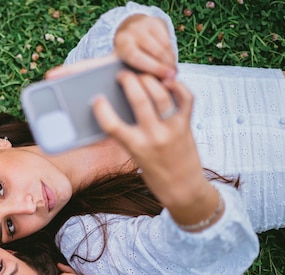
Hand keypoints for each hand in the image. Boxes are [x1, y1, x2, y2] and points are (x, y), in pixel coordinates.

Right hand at [94, 71, 219, 224]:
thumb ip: (128, 136)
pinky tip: (168, 81)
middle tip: (122, 75)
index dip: (101, 109)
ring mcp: (172, 129)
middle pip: (139, 101)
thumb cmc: (155, 175)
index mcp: (135, 148)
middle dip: (128, 81)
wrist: (184, 190)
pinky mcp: (187, 125)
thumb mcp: (135, 157)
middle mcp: (154, 137)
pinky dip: (178, 86)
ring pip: (161, 95)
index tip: (97, 99)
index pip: (112, 126)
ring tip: (143, 74)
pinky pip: (185, 98)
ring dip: (150, 79)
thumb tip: (117, 111)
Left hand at [114, 14, 176, 79]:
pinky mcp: (157, 21)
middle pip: (154, 51)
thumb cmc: (127, 53)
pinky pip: (168, 40)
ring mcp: (145, 24)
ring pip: (164, 46)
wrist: (129, 29)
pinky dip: (171, 53)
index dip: (153, 69)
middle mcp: (132, 30)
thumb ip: (132, 71)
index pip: (136, 57)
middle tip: (172, 78)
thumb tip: (146, 87)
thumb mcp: (124, 61)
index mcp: (121, 43)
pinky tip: (171, 62)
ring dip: (170, 61)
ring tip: (172, 72)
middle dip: (165, 67)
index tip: (164, 79)